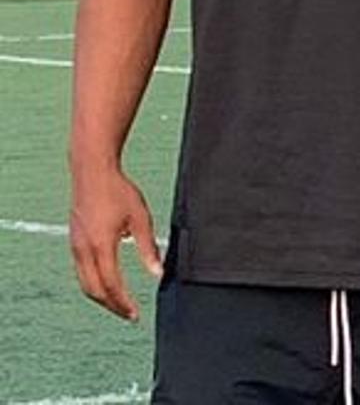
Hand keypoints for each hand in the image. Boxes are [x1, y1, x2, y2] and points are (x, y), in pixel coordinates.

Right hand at [69, 167, 162, 320]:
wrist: (92, 172)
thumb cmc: (118, 191)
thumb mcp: (140, 217)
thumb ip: (148, 247)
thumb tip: (158, 272)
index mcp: (101, 246)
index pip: (112, 285)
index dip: (123, 303)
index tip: (135, 314)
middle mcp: (84, 250)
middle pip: (95, 291)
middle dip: (112, 306)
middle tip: (129, 314)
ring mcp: (76, 246)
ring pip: (85, 283)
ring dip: (102, 297)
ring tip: (119, 302)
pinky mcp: (74, 241)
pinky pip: (81, 271)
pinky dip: (94, 283)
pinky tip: (108, 282)